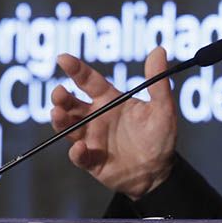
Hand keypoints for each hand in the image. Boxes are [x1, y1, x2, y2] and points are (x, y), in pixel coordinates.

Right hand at [50, 47, 177, 198]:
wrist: (160, 173)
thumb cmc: (160, 138)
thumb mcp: (163, 108)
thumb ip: (158, 81)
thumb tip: (159, 50)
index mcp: (110, 101)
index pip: (88, 81)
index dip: (75, 69)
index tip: (63, 58)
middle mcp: (96, 118)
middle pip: (71, 104)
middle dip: (61, 97)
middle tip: (59, 93)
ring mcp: (91, 139)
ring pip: (68, 128)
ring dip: (61, 120)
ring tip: (58, 114)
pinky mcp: (92, 161)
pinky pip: (80, 156)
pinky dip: (77, 152)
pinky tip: (81, 148)